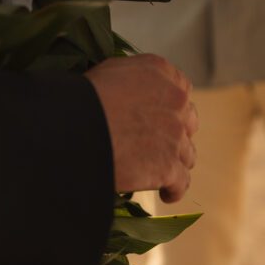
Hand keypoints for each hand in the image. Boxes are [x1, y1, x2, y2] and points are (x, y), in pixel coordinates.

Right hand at [86, 54, 197, 201]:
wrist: (76, 128)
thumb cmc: (84, 98)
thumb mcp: (111, 71)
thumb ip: (134, 78)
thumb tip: (132, 92)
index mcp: (162, 74)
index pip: (181, 89)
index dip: (172, 107)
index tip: (162, 117)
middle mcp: (176, 101)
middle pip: (188, 121)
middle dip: (176, 133)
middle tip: (159, 146)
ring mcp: (175, 135)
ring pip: (187, 152)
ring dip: (176, 161)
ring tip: (161, 173)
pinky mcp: (168, 166)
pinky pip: (181, 182)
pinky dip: (174, 189)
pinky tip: (165, 193)